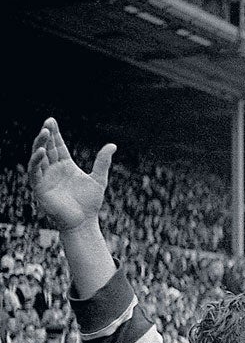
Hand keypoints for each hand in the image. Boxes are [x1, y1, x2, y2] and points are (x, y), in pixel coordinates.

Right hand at [29, 118, 115, 232]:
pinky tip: (41, 151)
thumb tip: (113, 145)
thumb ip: (103, 162)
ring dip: (39, 144)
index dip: (55, 134)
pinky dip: (36, 161)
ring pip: (38, 157)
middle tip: (48, 123)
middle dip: (46, 135)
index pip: (58, 146)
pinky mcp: (39, 188)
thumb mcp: (99, 179)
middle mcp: (53, 170)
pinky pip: (34, 171)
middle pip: (47, 148)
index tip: (51, 120)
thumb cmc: (90, 203)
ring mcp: (45, 178)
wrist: (83, 222)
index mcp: (66, 166)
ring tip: (44, 132)